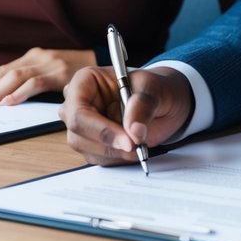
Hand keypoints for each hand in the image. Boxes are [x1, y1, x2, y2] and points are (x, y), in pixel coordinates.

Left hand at [0, 47, 96, 105]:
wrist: (101, 59)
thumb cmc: (76, 71)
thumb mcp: (51, 71)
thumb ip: (34, 80)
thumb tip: (8, 99)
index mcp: (34, 56)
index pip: (4, 70)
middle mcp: (39, 56)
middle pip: (6, 72)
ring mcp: (49, 63)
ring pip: (17, 76)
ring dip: (0, 92)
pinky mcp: (60, 72)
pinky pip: (35, 83)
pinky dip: (20, 93)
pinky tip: (10, 102)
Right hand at [60, 65, 192, 166]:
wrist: (162, 104)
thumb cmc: (153, 89)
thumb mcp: (154, 89)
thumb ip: (143, 106)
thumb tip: (134, 131)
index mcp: (86, 81)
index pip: (79, 112)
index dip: (102, 130)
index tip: (129, 141)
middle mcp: (78, 104)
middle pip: (78, 135)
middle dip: (110, 144)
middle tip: (137, 145)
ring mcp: (82, 126)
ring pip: (87, 150)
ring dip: (117, 151)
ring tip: (140, 139)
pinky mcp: (90, 144)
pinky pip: (98, 159)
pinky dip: (119, 157)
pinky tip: (134, 144)